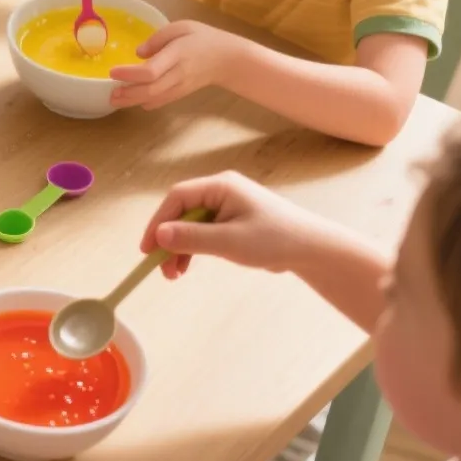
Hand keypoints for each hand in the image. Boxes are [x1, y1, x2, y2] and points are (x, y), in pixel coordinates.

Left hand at [108, 21, 245, 110]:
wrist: (227, 59)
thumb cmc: (202, 39)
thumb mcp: (181, 27)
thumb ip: (158, 38)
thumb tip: (138, 53)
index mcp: (177, 54)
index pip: (151, 70)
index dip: (130, 74)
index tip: (112, 71)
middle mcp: (178, 73)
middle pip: (150, 90)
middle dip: (127, 94)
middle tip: (109, 94)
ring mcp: (180, 86)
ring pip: (154, 98)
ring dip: (132, 101)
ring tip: (115, 100)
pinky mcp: (181, 93)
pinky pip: (161, 101)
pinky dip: (145, 103)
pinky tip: (132, 100)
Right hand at [140, 171, 325, 277]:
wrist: (312, 249)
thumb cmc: (274, 240)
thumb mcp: (229, 241)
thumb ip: (192, 237)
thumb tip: (158, 235)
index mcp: (220, 186)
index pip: (177, 198)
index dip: (158, 222)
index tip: (148, 248)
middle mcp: (221, 191)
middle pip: (181, 212)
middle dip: (168, 240)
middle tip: (160, 266)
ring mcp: (227, 206)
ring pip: (190, 225)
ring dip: (179, 248)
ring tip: (174, 274)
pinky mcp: (232, 222)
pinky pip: (203, 232)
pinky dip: (193, 249)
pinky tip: (187, 267)